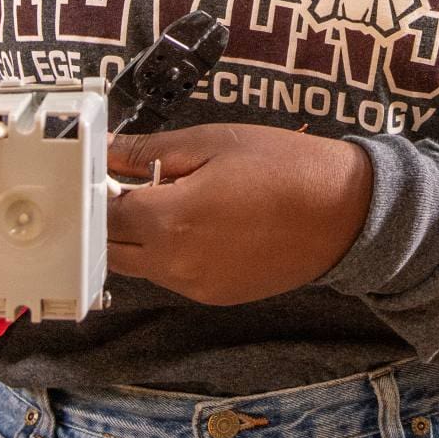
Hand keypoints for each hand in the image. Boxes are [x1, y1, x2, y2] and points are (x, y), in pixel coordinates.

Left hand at [105, 122, 373, 306]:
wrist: (343, 212)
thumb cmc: (282, 166)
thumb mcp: (212, 141)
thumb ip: (149, 151)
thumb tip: (106, 152)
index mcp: (170, 220)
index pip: (103, 214)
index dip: (95, 191)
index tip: (98, 170)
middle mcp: (176, 264)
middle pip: (112, 249)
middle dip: (110, 218)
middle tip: (128, 183)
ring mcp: (196, 287)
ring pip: (141, 266)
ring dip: (139, 237)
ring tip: (170, 198)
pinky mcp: (216, 296)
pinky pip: (172, 277)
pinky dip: (170, 253)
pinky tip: (198, 224)